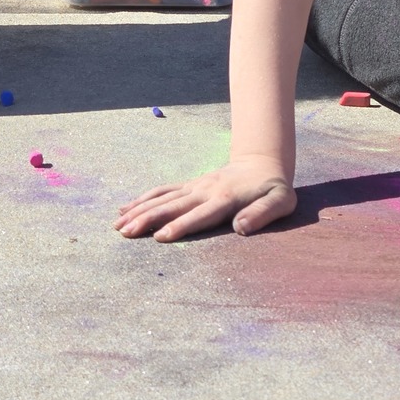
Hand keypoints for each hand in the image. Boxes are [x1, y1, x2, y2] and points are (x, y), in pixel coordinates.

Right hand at [114, 156, 296, 241]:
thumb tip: (241, 228)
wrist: (262, 162)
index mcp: (227, 199)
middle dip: (149, 219)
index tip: (160, 237)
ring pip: (163, 198)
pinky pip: (163, 191)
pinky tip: (124, 209)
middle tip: (126, 233)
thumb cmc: (273, 189)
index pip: (201, 215)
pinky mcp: (190, 185)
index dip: (181, 226)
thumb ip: (263, 213)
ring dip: (140, 211)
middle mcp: (206, 191)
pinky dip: (143, 199)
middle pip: (174, 206)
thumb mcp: (281, 201)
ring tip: (118, 225)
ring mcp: (195, 186)